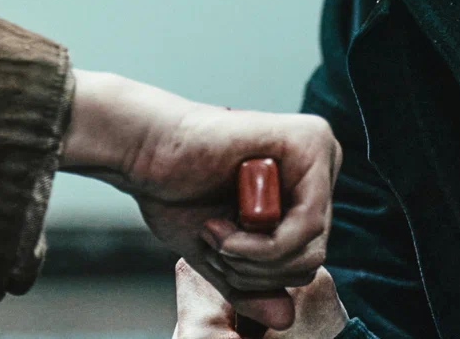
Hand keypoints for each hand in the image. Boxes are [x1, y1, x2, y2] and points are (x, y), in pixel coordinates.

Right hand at [61, 71, 339, 330]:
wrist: (141, 149)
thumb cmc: (172, 190)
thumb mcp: (218, 254)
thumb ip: (252, 285)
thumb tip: (286, 319)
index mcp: (299, 185)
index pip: (308, 255)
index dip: (262, 273)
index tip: (219, 252)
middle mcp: (317, 163)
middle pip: (314, 255)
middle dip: (258, 271)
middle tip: (216, 246)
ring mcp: (318, 148)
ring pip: (312, 247)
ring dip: (255, 259)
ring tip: (216, 235)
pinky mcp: (310, 141)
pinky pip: (307, 224)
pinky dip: (261, 246)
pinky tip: (222, 228)